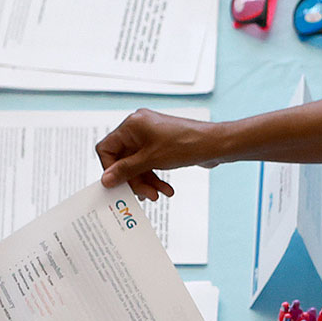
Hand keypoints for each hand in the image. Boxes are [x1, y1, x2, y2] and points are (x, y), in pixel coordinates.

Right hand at [96, 110, 222, 201]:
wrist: (215, 144)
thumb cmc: (186, 144)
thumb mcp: (151, 160)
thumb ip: (126, 170)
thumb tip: (106, 179)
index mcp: (132, 125)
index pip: (106, 148)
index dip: (111, 169)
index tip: (118, 185)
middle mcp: (138, 128)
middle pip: (123, 160)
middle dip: (134, 179)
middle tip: (144, 195)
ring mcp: (150, 137)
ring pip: (137, 165)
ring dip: (146, 182)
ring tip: (157, 194)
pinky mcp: (160, 146)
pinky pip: (149, 164)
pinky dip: (155, 178)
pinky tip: (166, 189)